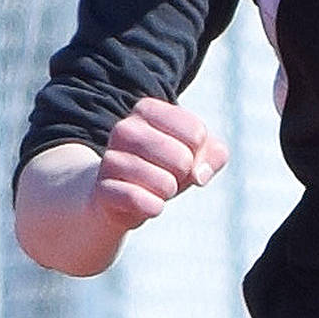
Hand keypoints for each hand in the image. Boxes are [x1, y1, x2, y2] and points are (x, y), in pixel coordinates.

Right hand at [90, 98, 228, 232]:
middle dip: (184, 173)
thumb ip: (215, 154)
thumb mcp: (197, 153)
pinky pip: (140, 201)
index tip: (181, 152)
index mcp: (147, 109)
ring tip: (155, 186)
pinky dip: (153, 207)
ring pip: (165, 183)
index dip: (198, 151)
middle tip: (168, 173)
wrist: (119, 193)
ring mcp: (110, 159)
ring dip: (169, 191)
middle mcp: (125, 129)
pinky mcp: (103, 189)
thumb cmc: (165, 166)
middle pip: (183, 158)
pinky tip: (146, 202)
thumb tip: (199, 174)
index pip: (196, 132)